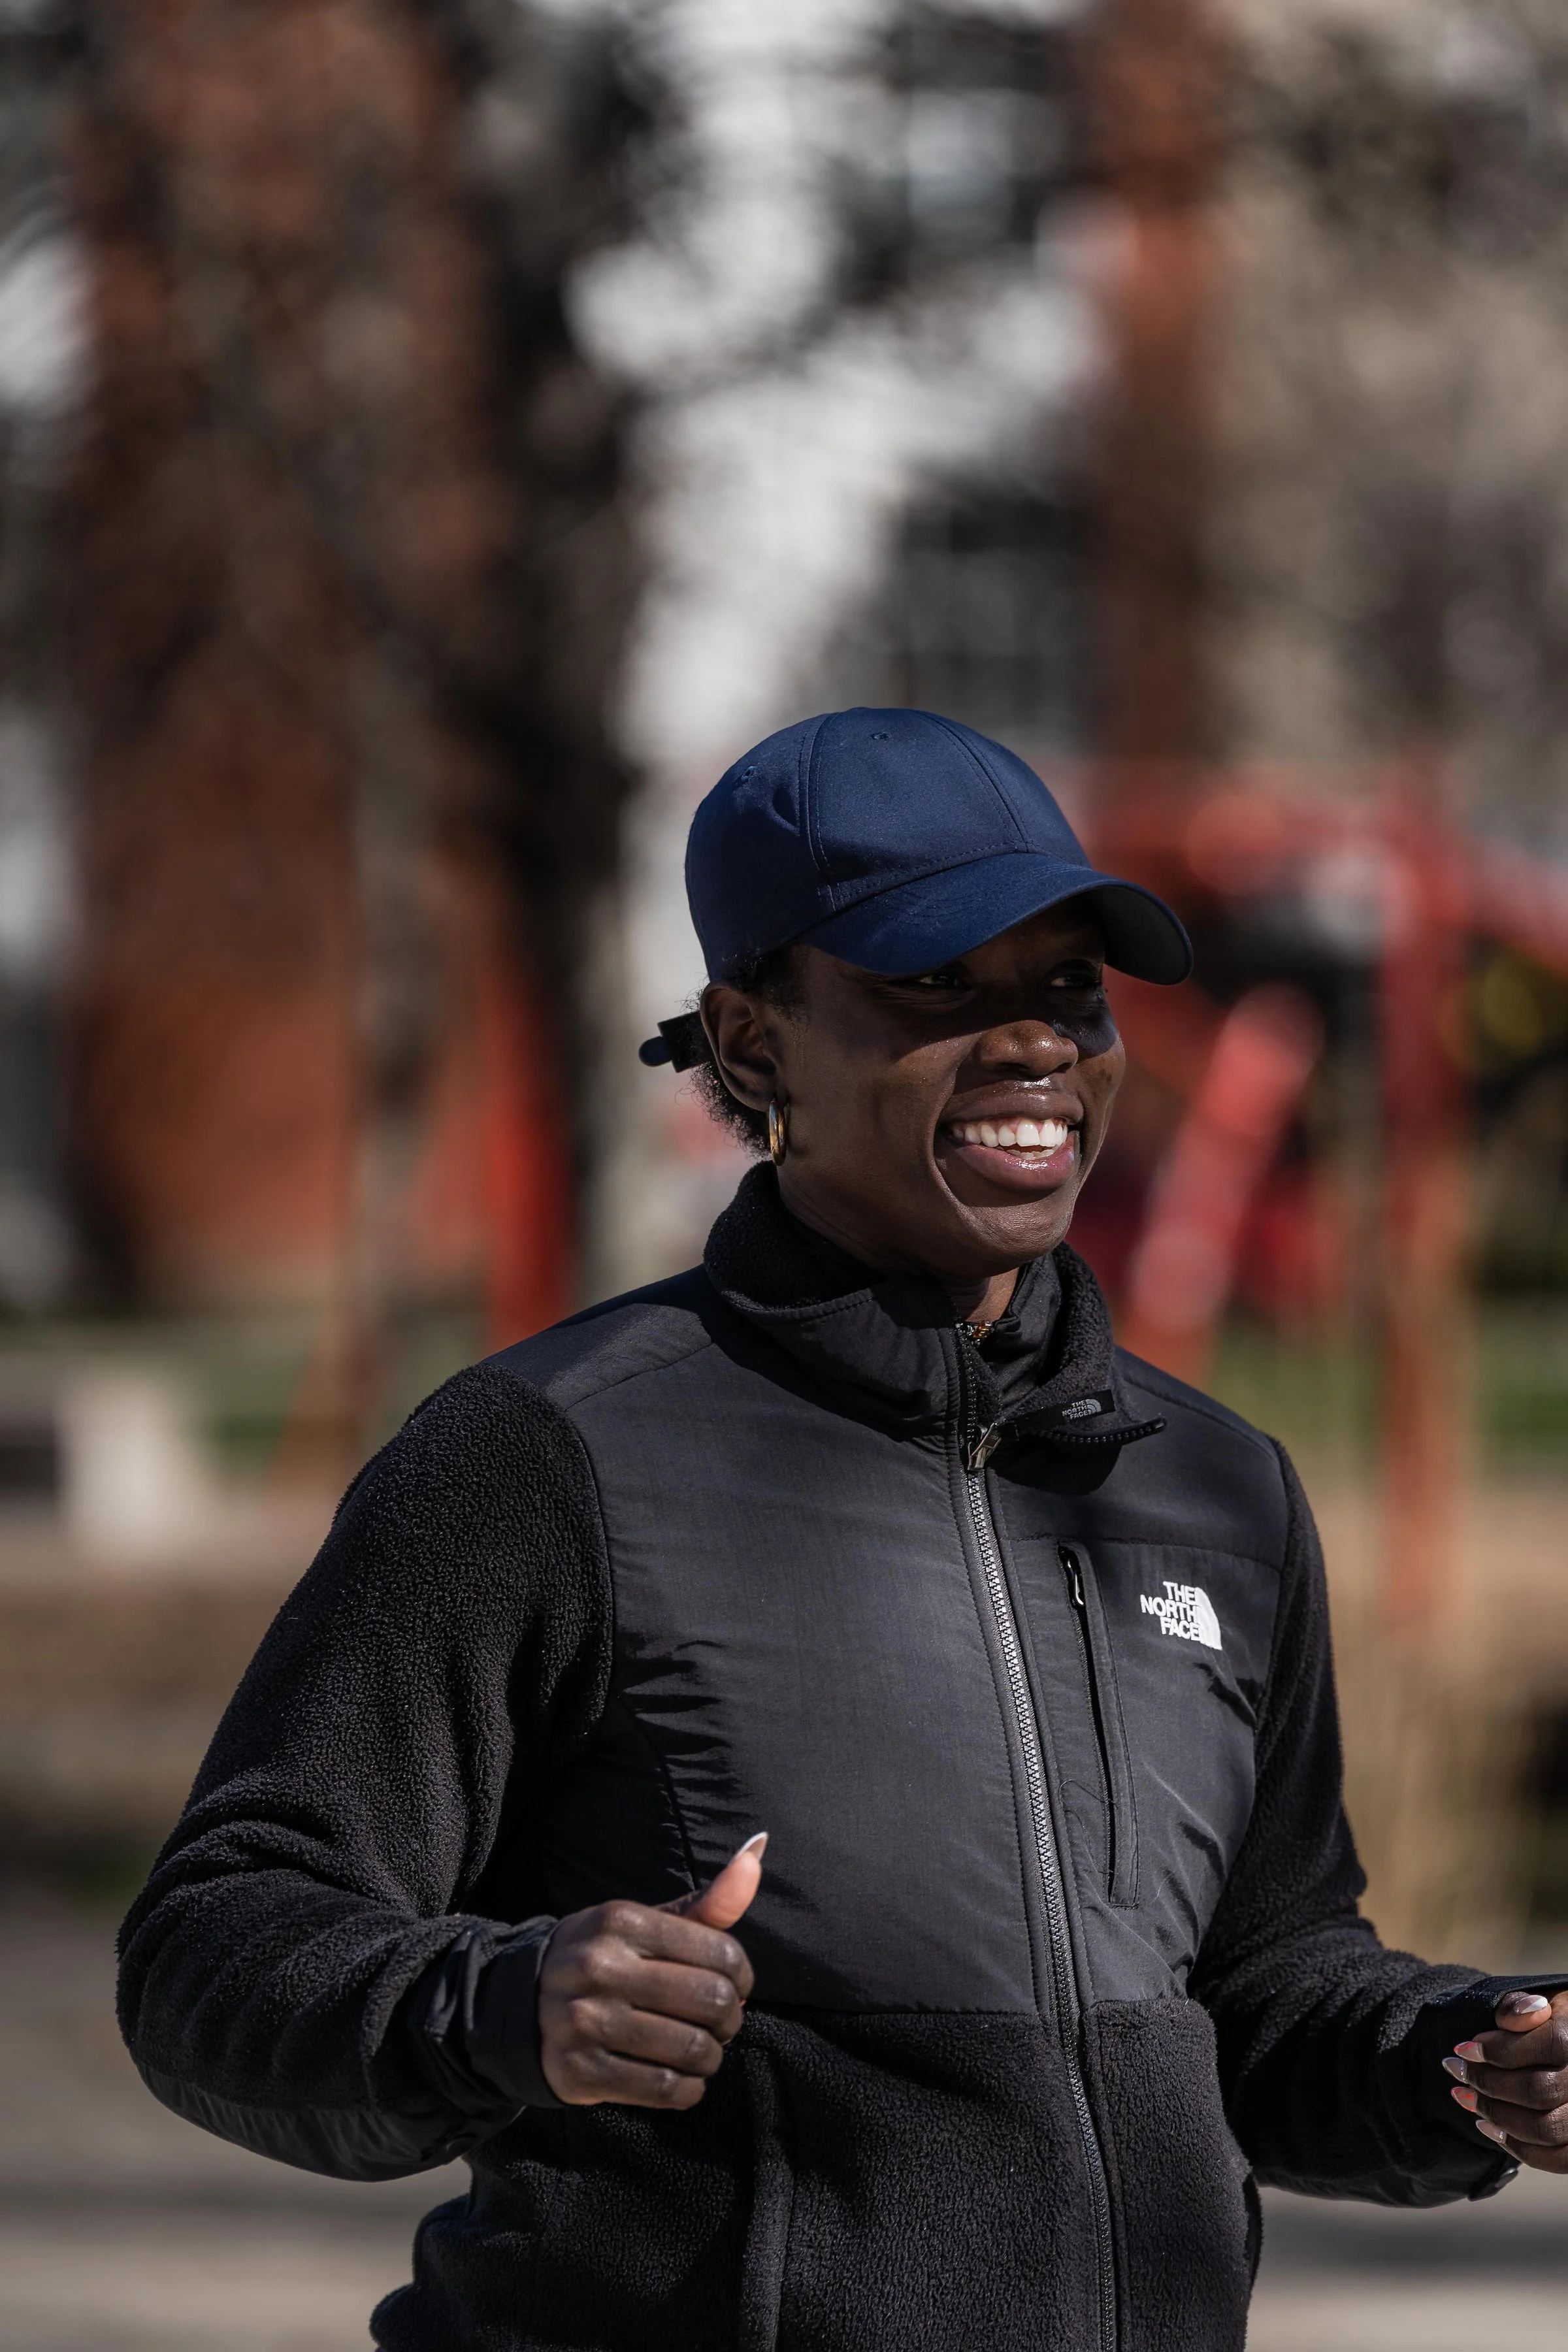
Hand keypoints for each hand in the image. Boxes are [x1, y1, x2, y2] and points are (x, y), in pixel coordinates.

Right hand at [537, 1834, 765, 2109]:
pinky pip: (665, 2090)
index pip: (721, 1952)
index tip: (733, 1985)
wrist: (525, 2002)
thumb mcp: (647, 1923)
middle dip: (730, 2018)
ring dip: (712, 2056)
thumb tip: (758, 1850)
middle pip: (711, 2002)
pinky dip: (689, 2089)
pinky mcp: (581, 2072)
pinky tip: (682, 2078)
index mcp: (622, 1920)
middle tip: (720, 2022)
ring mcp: (585, 2022)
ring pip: (692, 2050)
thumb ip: (708, 1901)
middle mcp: (600, 1967)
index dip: (742, 1975)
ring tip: (701, 2049)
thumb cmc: (607, 1958)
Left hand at [1442, 1988, 1567, 2172]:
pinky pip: (1557, 2159)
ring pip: (1545, 2129)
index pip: (1548, 2045)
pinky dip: (1519, 2149)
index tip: (1463, 2048)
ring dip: (1496, 2115)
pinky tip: (1489, 2128)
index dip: (1499, 2049)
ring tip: (1465, 2097)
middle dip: (1489, 2083)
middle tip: (1457, 2071)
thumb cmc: (1552, 2023)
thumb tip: (1509, 2020)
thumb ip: (1520, 2006)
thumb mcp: (1540, 2003)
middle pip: (1539, 2091)